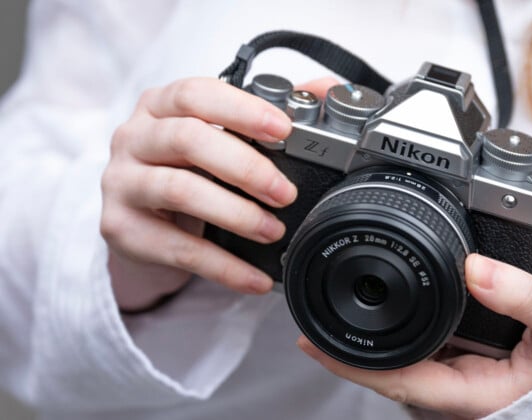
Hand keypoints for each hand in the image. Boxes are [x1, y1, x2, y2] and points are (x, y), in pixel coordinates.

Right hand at [101, 76, 335, 310]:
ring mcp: (121, 182)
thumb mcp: (218, 137)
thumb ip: (267, 115)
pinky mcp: (120, 228)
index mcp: (160, 105)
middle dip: (246, 166)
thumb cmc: (186, 169)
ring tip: (273, 231)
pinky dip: (223, 267)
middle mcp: (133, 137)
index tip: (284, 130)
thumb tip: (327, 91)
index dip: (242, 109)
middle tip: (285, 193)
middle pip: (188, 139)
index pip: (195, 93)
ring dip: (236, 214)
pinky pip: (178, 249)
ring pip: (179, 190)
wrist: (142, 223)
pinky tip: (255, 278)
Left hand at [298, 253, 531, 418]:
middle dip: (350, 347)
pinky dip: (405, 323)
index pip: (399, 382)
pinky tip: (391, 300)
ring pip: (408, 356)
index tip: (311, 343)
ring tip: (339, 297)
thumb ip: (526, 296)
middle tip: (308, 314)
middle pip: (392, 369)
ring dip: (375, 333)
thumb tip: (478, 268)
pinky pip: (427, 343)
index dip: (352, 366)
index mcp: (474, 393)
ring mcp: (464, 373)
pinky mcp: (470, 357)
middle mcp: (462, 387)